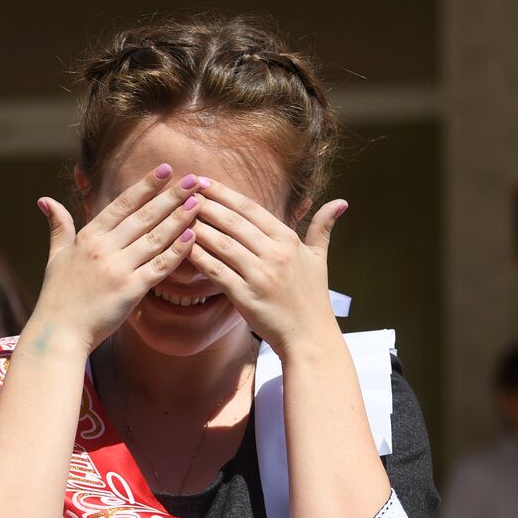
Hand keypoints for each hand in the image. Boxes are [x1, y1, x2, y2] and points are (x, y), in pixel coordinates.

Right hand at [31, 164, 200, 351]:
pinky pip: (159, 266)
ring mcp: (118, 269)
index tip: (165, 170)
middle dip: (171, 195)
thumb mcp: (55, 256)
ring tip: (199, 201)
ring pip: (155, 237)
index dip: (145, 186)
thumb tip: (45, 200)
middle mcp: (104, 249)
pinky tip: (193, 236)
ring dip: (179, 218)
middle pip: (144, 216)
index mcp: (88, 237)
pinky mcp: (130, 290)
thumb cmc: (57, 296)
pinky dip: (177, 250)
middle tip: (194, 178)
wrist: (58, 333)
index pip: (122, 205)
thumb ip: (58, 226)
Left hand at [190, 179, 347, 353]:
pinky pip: (217, 271)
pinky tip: (182, 247)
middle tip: (182, 191)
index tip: (203, 181)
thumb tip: (340, 202)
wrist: (309, 336)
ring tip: (177, 215)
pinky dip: (199, 257)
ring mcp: (260, 275)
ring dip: (198, 227)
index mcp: (289, 240)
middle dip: (206, 204)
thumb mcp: (319, 259)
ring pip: (222, 244)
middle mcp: (275, 254)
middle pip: (233, 222)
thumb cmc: (311, 297)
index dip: (224, 193)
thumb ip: (323, 228)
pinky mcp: (246, 296)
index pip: (251, 209)